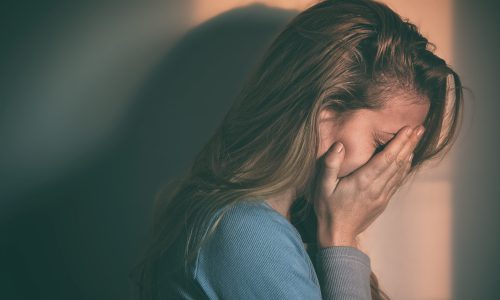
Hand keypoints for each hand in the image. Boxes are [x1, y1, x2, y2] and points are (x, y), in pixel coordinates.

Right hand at [313, 125, 424, 247]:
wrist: (338, 234)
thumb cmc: (328, 209)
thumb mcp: (323, 186)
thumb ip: (330, 164)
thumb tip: (339, 145)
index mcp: (363, 181)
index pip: (386, 158)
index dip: (399, 143)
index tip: (408, 129)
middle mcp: (376, 187)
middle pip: (397, 162)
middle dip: (409, 143)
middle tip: (420, 128)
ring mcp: (382, 195)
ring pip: (400, 171)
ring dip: (410, 153)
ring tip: (417, 139)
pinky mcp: (383, 201)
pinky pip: (397, 181)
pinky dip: (404, 168)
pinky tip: (408, 160)